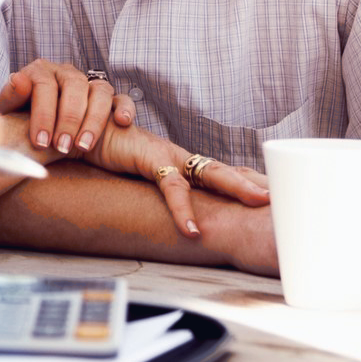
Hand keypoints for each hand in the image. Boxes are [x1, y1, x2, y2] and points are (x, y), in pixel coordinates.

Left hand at [0, 59, 134, 155]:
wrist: (30, 122)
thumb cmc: (18, 117)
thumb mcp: (8, 110)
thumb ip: (11, 96)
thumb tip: (19, 80)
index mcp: (40, 71)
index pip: (44, 85)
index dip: (43, 114)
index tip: (40, 142)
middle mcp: (66, 73)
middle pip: (74, 86)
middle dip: (68, 119)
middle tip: (61, 146)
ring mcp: (89, 83)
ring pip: (100, 91)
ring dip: (93, 119)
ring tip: (84, 146)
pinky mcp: (108, 98)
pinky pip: (121, 98)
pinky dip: (124, 108)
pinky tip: (122, 122)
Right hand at [81, 122, 269, 240]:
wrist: (77, 131)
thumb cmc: (104, 151)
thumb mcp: (133, 175)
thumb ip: (152, 187)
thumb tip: (165, 212)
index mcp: (179, 162)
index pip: (219, 172)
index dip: (244, 180)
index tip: (269, 191)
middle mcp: (179, 157)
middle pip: (226, 170)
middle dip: (255, 181)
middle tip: (283, 195)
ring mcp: (168, 156)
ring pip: (211, 174)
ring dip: (238, 188)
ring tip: (260, 203)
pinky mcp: (151, 159)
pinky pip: (172, 188)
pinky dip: (183, 210)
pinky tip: (192, 230)